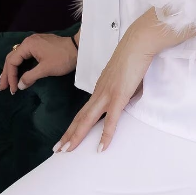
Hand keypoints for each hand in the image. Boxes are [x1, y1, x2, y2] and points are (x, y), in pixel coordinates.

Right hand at [0, 32, 77, 93]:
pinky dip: (19, 65)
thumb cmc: (63, 58)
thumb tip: (19, 85)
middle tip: (1, 87)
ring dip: (11, 69)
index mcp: (27, 45)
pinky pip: (24, 56)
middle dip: (7, 74)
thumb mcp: (46, 69)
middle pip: (12, 58)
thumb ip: (30, 77)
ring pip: (18, 57)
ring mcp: (34, 42)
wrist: (79, 48)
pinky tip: (17, 71)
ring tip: (5, 81)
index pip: (12, 61)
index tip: (13, 89)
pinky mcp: (39, 45)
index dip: (10, 76)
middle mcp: (28, 42)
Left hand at [53, 7, 195, 153]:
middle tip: (57, 150)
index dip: (73, 125)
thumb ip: (120, 90)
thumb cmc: (134, 58)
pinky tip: (101, 148)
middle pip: (80, 118)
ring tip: (66, 151)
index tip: (66, 137)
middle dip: (68, 135)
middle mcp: (99, 93)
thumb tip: (124, 100)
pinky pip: (111, 120)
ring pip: (88, 120)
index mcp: (99, 89)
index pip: (83, 111)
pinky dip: (106, 135)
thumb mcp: (124, 78)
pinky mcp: (119, 96)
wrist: (138, 43)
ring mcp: (107, 94)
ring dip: (76, 136)